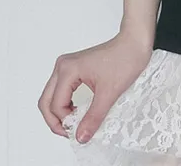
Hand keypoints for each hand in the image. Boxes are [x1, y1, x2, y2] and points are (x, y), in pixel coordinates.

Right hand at [37, 29, 152, 142]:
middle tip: (69, 133)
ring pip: (52, 96)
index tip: (78, 133)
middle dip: (55, 120)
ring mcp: (67, 65)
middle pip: (46, 101)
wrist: (135, 42)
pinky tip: (76, 112)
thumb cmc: (125, 59)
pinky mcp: (74, 67)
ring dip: (59, 113)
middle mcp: (63, 66)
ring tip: (74, 124)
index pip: (55, 105)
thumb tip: (80, 137)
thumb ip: (93, 117)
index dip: (64, 123)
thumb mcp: (110, 93)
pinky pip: (61, 90)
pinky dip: (65, 104)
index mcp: (68, 70)